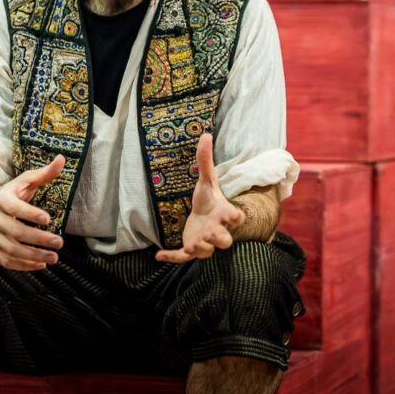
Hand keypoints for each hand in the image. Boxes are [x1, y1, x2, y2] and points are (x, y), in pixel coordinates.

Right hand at [0, 156, 65, 270]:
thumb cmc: (11, 192)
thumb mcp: (25, 181)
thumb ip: (44, 173)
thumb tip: (63, 158)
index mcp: (1, 200)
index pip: (15, 208)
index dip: (30, 214)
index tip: (48, 219)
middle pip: (15, 232)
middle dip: (38, 239)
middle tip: (59, 243)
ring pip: (10, 249)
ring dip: (33, 256)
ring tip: (54, 257)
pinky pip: (5, 261)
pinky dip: (22, 265)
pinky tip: (40, 265)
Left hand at [155, 133, 243, 263]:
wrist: (203, 217)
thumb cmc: (208, 200)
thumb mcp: (206, 180)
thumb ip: (205, 161)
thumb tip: (205, 134)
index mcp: (224, 213)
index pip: (236, 217)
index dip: (237, 217)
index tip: (234, 215)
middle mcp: (217, 230)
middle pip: (226, 240)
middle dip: (219, 238)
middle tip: (208, 233)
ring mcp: (205, 242)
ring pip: (207, 252)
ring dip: (199, 250)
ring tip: (190, 246)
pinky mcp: (191, 250)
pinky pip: (184, 259)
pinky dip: (172, 258)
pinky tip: (158, 255)